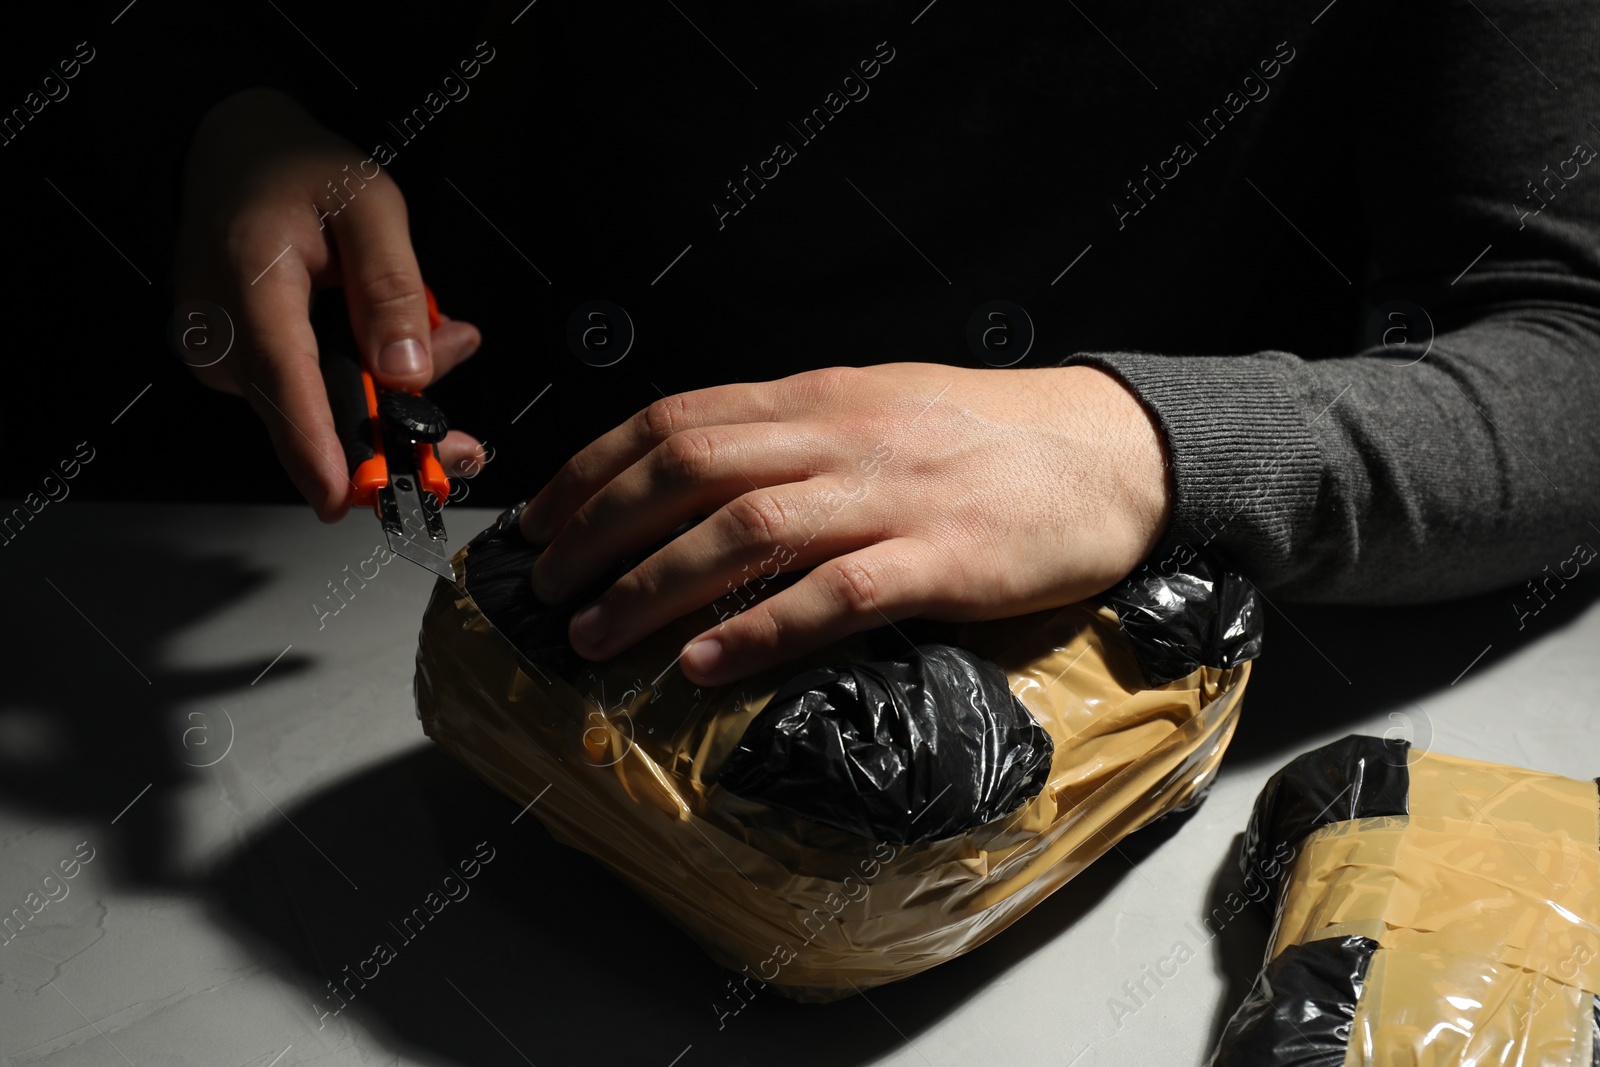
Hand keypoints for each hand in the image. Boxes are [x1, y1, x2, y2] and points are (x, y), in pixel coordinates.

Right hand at [174, 87, 484, 520]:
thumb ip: (392, 287)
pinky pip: (309, 397)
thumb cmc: (299, 172)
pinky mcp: (240, 369)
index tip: (342, 496)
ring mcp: (226, 357)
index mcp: (251, 281)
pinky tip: (391, 346)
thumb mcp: (372, 205)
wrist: (236, 152)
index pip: (285, 379)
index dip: (316, 446)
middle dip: (390, 429)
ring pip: (317, 412)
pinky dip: (361, 383)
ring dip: (385, 397)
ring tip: (438, 341)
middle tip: (459, 435)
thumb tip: (408, 371)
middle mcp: (225, 332)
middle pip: (307, 415)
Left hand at [520, 363, 1173, 686]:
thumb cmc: (990, 435)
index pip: (677, 419)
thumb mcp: (880, 406)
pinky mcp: (942, 560)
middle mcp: (842, 436)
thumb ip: (794, 434)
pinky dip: (758, 630)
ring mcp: (891, 497)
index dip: (593, 468)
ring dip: (653, 585)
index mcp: (820, 396)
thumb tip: (699, 474)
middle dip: (598, 530)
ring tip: (595, 634)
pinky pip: (833, 596)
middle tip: (547, 587)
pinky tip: (702, 663)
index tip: (541, 518)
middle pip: (689, 471)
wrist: (1113, 449)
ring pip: (744, 531)